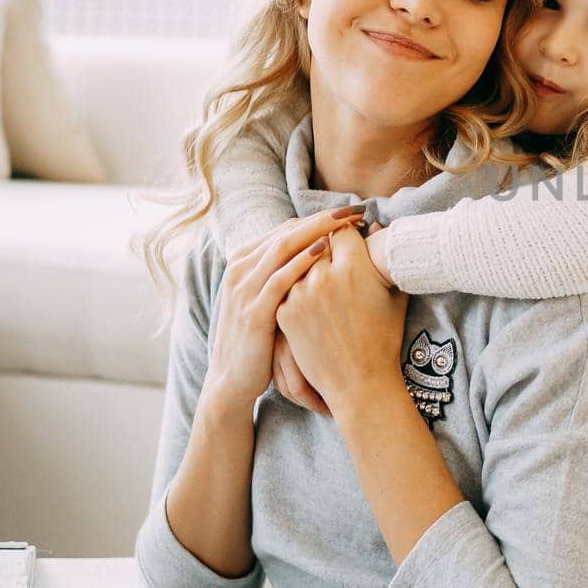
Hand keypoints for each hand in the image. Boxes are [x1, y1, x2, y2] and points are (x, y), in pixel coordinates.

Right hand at [201, 206, 364, 414]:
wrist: (232, 379)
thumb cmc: (260, 338)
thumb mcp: (270, 299)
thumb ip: (287, 273)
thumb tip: (323, 250)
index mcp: (244, 261)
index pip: (286, 229)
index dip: (320, 218)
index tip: (351, 212)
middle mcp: (241, 269)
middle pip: (287, 232)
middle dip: (323, 218)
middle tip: (356, 208)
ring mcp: (244, 289)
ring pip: (283, 248)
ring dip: (318, 231)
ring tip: (347, 220)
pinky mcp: (253, 312)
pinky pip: (280, 279)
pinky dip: (302, 261)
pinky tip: (325, 250)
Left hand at [276, 224, 407, 415]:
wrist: (359, 383)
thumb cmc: (384, 340)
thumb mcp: (393, 296)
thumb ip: (381, 257)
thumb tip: (371, 225)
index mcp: (354, 267)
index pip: (342, 230)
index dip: (347, 230)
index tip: (349, 234)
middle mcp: (324, 276)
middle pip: (317, 243)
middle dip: (325, 244)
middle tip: (332, 249)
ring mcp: (300, 295)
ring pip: (298, 263)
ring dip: (306, 264)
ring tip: (319, 274)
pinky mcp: (285, 312)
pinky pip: (286, 286)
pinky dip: (294, 286)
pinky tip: (307, 295)